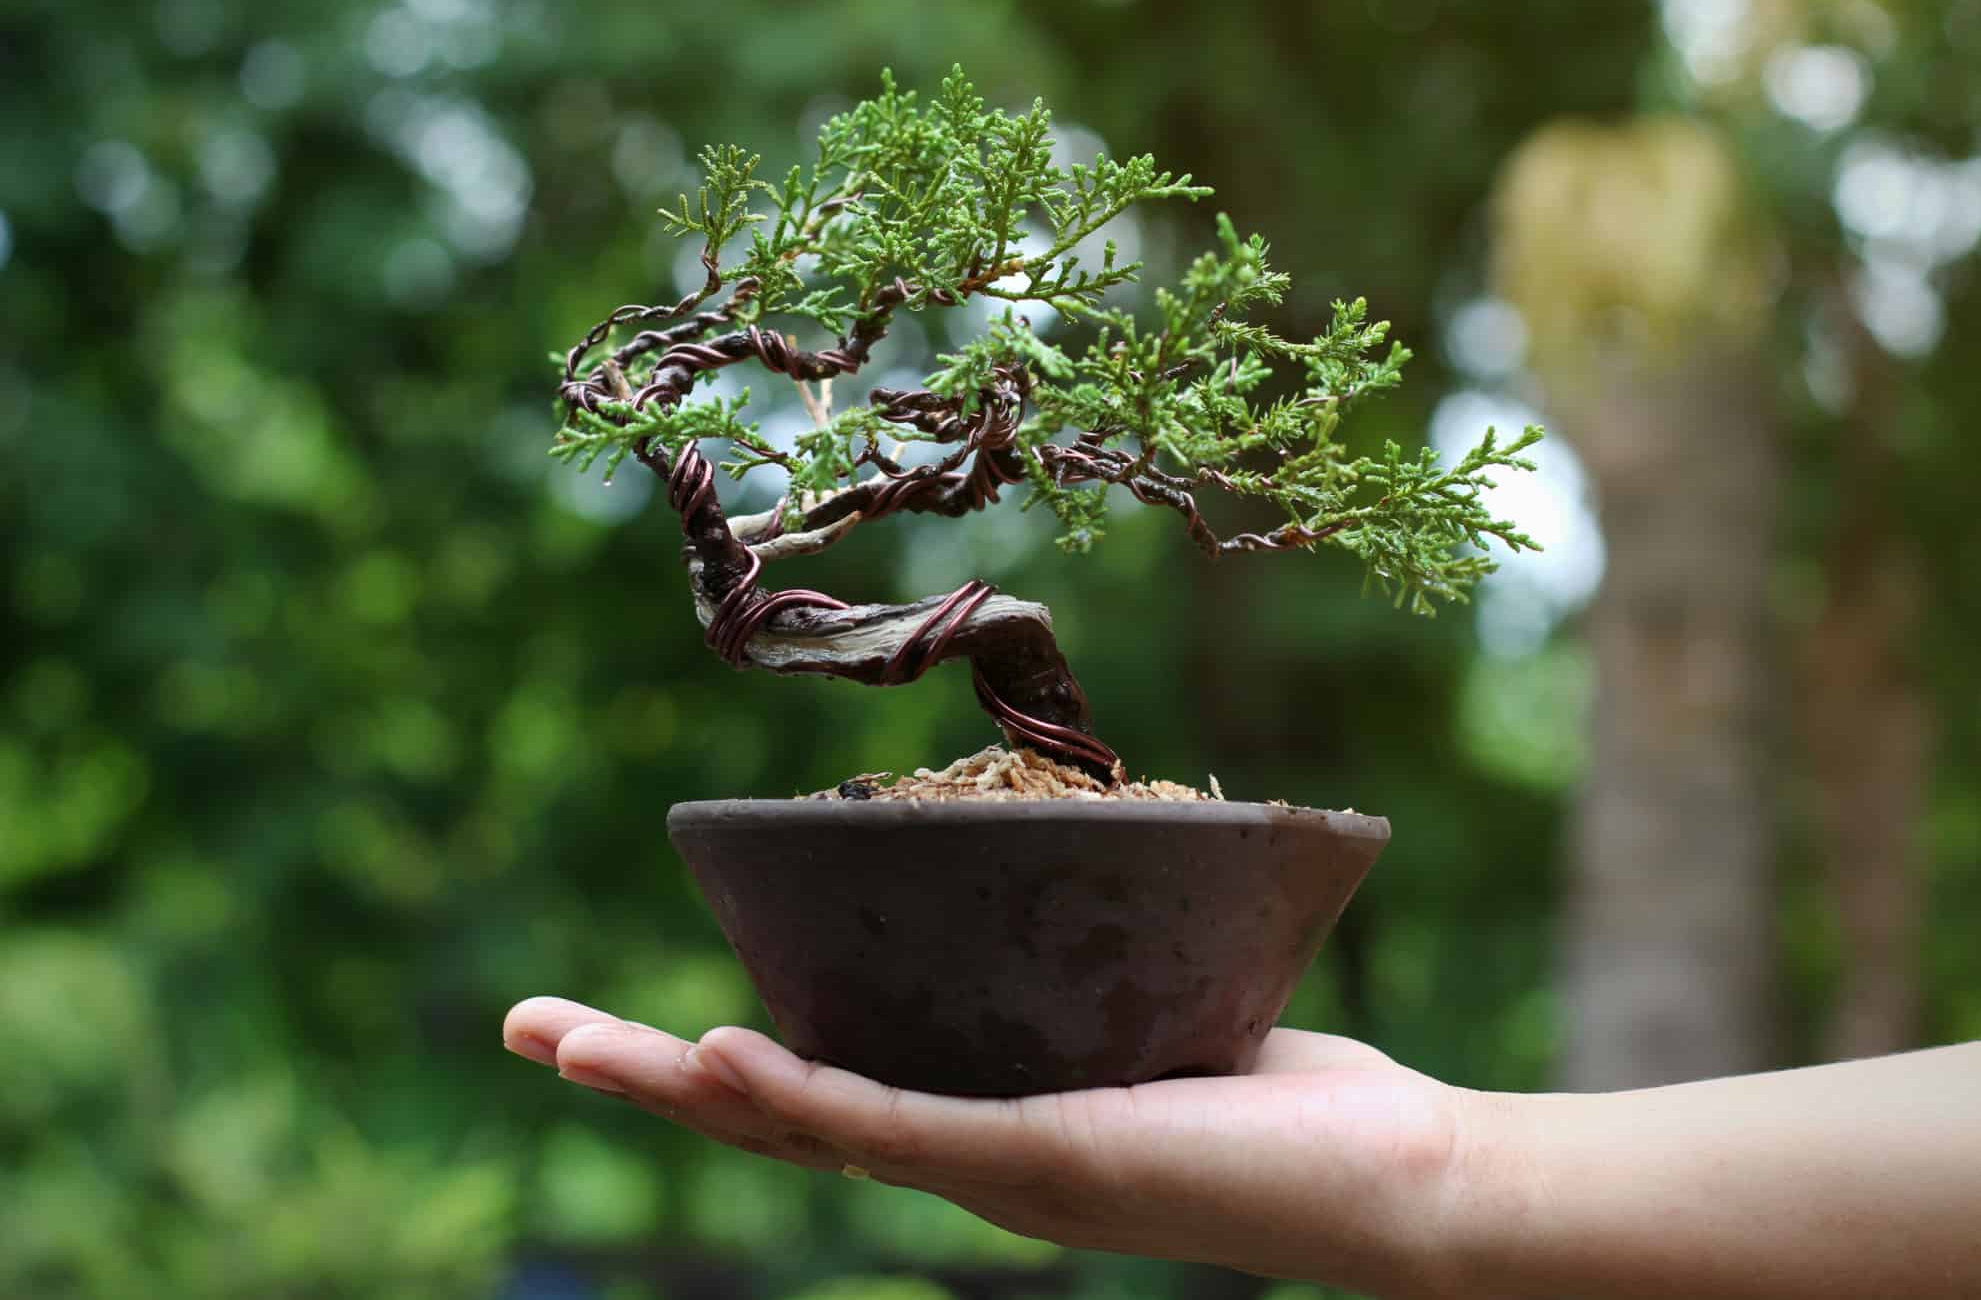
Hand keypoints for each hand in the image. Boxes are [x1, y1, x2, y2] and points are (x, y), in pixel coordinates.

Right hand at [503, 997, 1474, 1291]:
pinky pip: (894, 1126)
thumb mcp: (1145, 1001)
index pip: (818, 1090)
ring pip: (803, 1127)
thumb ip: (1079, 965)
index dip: (709, 1058)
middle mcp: (963, 1160)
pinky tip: (718, 1055)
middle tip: (528, 1029)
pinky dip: (797, 1095)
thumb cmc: (1282, 1093)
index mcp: (977, 1123)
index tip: (620, 1014)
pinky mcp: (1038, 1162)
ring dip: (680, 1084)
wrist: (1389, 1181)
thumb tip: (1051, 861)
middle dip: (644, 1076)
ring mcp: (991, 1170)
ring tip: (570, 1041)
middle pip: (773, 1118)